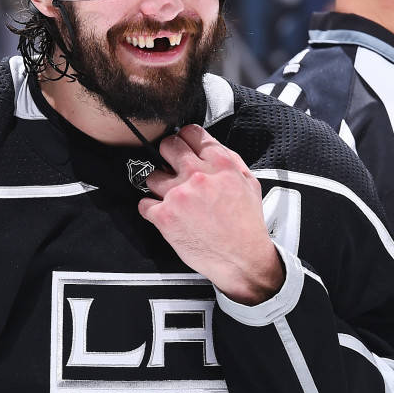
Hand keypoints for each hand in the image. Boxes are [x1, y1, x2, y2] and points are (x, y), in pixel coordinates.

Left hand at [138, 125, 283, 304]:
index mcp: (221, 165)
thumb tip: (209, 147)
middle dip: (168, 154)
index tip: (183, 145)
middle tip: (171, 165)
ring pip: (152, 176)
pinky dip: (151, 209)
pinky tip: (165, 214)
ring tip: (173, 198)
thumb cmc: (246, 225)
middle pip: (168, 146)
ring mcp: (179, 195)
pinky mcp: (164, 216)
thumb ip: (230, 161)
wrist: (241, 259)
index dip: (185, 138)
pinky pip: (144, 203)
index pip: (191, 133)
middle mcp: (198, 176)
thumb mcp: (250, 184)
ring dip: (159, 185)